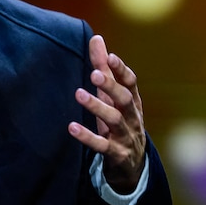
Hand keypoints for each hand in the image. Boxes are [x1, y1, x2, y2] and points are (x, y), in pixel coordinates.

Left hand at [67, 34, 146, 193]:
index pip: (131, 83)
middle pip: (125, 99)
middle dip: (111, 86)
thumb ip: (104, 69)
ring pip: (115, 120)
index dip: (121, 70)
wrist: (133, 165)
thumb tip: (97, 38)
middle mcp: (132, 117)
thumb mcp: (113, 97)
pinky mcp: (116, 154)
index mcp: (133, 101)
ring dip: (97, 107)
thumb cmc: (120, 122)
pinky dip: (88, 137)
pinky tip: (72, 127)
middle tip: (94, 74)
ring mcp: (126, 136)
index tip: (110, 57)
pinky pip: (102, 145)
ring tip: (79, 93)